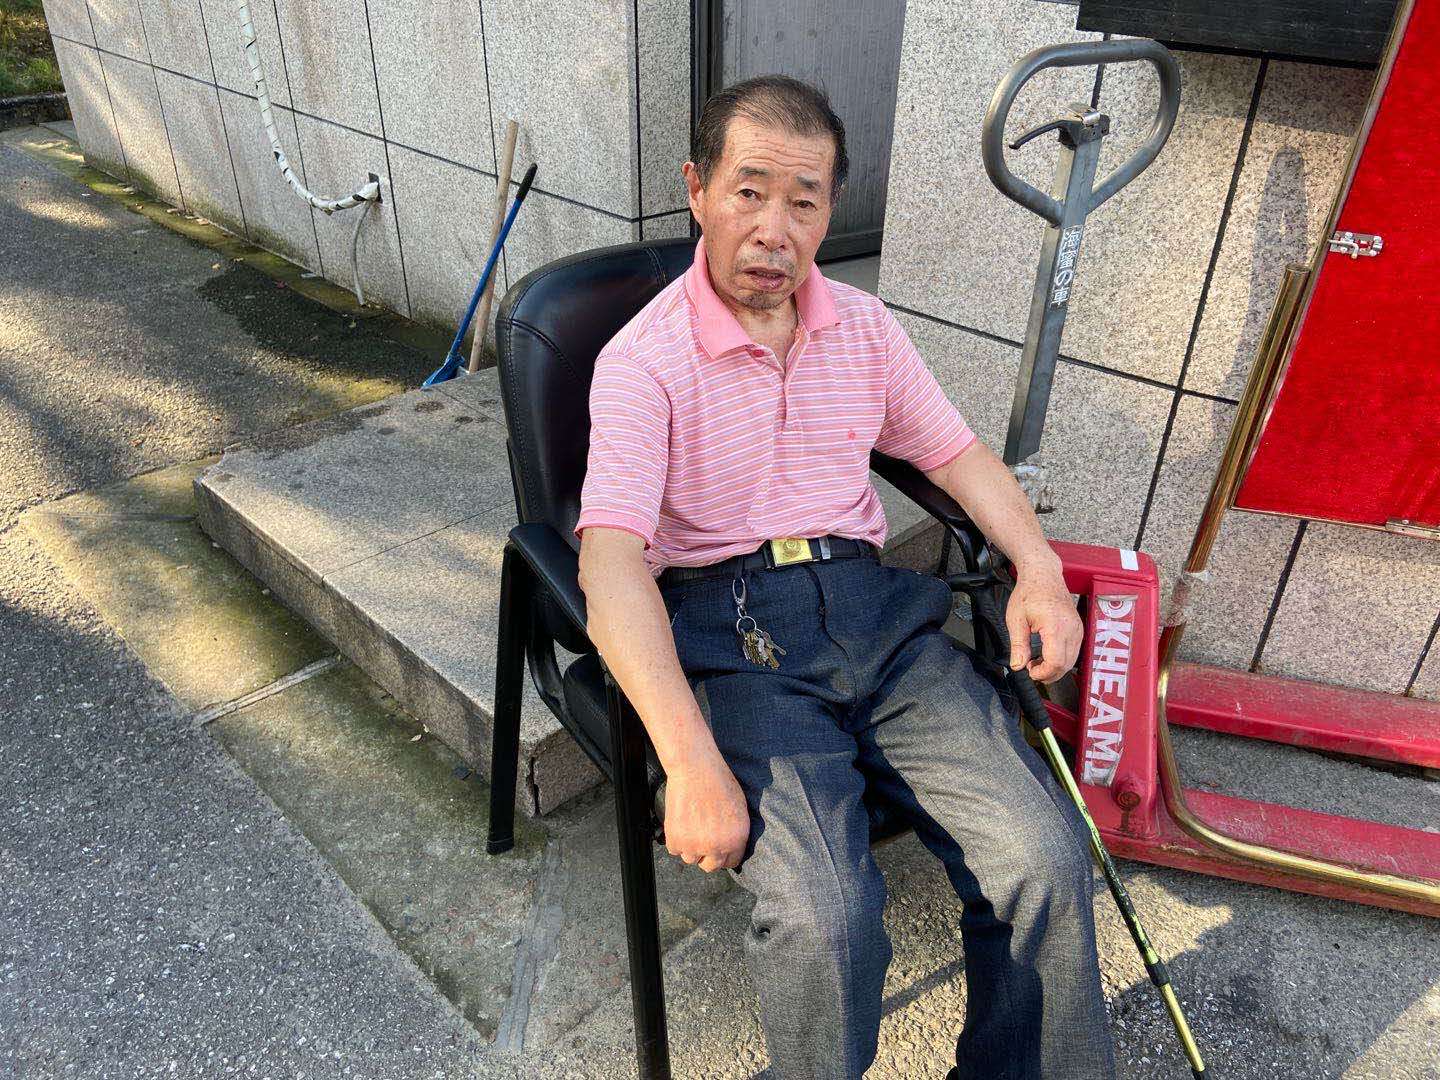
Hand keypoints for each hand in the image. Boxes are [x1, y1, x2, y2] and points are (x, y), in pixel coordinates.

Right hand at [663, 754, 750, 872]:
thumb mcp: (740, 809)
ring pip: (690, 858)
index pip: (731, 862)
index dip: (724, 855)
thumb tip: (730, 847)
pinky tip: (681, 822)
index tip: (717, 849)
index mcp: (736, 839)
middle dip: (706, 855)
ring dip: (689, 846)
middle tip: (702, 838)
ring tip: (691, 825)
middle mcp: (716, 847)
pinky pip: (674, 849)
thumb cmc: (719, 782)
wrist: (695, 768)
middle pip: (710, 866)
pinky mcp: (675, 839)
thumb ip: (736, 833)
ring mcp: (694, 845)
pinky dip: (675, 839)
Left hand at [1004, 570, 1081, 683]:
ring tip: (1036, 660)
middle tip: (1031, 668)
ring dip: (1055, 667)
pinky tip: (1046, 654)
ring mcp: (1078, 629)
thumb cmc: (1029, 592)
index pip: (1056, 662)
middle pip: (1066, 665)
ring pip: (1072, 661)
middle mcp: (1072, 629)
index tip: (1030, 671)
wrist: (1043, 575)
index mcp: (1056, 627)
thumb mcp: (1016, 620)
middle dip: (1048, 674)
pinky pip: (1074, 652)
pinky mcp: (1079, 629)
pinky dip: (1061, 659)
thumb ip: (1018, 645)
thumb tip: (1017, 666)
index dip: (1043, 673)